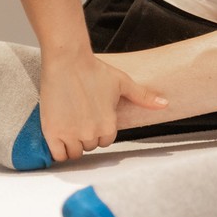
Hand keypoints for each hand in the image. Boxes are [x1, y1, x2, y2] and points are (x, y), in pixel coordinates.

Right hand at [37, 51, 165, 162]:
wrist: (68, 61)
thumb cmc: (95, 70)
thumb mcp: (123, 83)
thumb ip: (143, 97)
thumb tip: (164, 104)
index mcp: (108, 125)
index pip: (106, 142)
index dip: (100, 132)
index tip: (94, 121)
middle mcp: (90, 133)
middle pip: (90, 147)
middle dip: (86, 138)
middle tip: (81, 121)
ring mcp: (70, 133)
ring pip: (74, 153)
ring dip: (72, 145)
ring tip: (70, 128)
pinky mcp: (52, 131)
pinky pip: (57, 154)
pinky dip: (58, 151)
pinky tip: (59, 140)